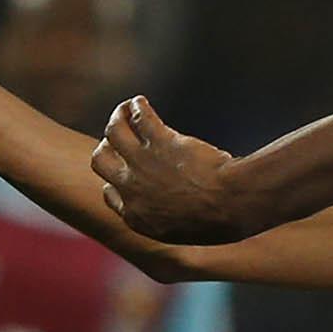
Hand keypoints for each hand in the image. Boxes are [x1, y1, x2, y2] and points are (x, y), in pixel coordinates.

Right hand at [92, 97, 244, 244]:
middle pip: (100, 161)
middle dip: (107, 149)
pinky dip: (136, 106)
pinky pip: (138, 116)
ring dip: (117, 118)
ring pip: (113, 132)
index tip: (124, 172)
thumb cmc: (221, 220)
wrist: (231, 204)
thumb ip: (169, 217)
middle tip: (118, 140)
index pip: (110, 195)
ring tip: (127, 110)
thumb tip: (174, 207)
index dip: (115, 181)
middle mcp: (131, 189)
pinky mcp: (158, 140)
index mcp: (137, 218)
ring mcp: (142, 163)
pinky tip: (140, 102)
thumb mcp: (185, 229)